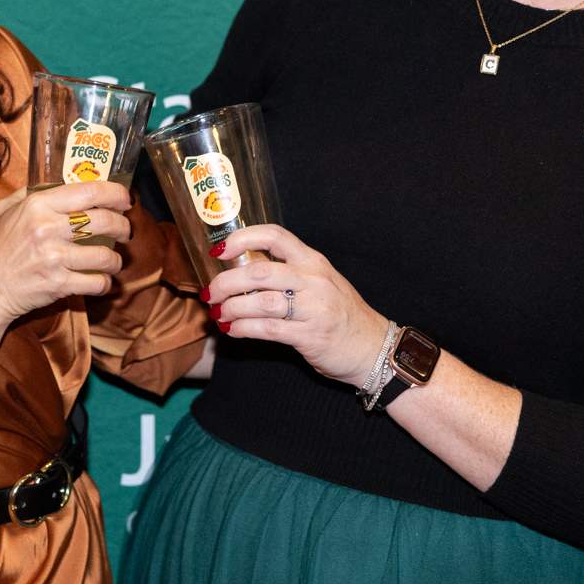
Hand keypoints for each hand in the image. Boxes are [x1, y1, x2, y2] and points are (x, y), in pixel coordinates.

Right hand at [0, 182, 132, 328]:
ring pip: (105, 255)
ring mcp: (54, 258)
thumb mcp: (4, 211)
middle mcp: (47, 228)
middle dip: (122, 226)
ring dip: (116, 260)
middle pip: (104, 220)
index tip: (125, 199)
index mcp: (37, 205)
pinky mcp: (58, 284)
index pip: (89, 191)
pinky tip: (102, 280)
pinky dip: (105, 283)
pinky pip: (96, 282)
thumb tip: (61, 183)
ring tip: (114, 261)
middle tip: (125, 232)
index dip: (115, 193)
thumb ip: (31, 193)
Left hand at [203, 225, 389, 388]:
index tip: (219, 251)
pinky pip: (268, 329)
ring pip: (261, 301)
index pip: (275, 236)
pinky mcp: (311, 335)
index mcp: (313, 260)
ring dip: (232, 308)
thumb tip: (239, 273)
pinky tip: (232, 330)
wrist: (373, 347)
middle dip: (226, 282)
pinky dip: (244, 329)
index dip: (242, 238)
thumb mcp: (319, 282)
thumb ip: (287, 273)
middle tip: (210, 293)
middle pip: (259, 271)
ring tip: (218, 314)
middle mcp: (314, 279)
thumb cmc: (339, 314)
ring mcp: (315, 307)